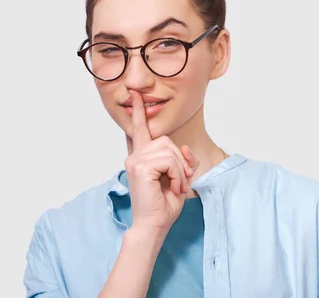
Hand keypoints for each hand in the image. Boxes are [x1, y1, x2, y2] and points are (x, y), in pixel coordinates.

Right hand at [124, 90, 199, 231]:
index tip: (135, 93)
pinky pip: (169, 160)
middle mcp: (135, 155)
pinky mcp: (140, 167)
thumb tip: (183, 148)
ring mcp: (135, 160)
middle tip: (181, 181)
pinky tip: (173, 187)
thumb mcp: (177, 177)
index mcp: (141, 156)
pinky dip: (177, 175)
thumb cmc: (163, 205)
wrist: (154, 225)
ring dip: (180, 170)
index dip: (139, 111)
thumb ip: (179, 159)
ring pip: (169, 150)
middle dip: (180, 160)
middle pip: (166, 140)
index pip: (140, 129)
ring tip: (175, 186)